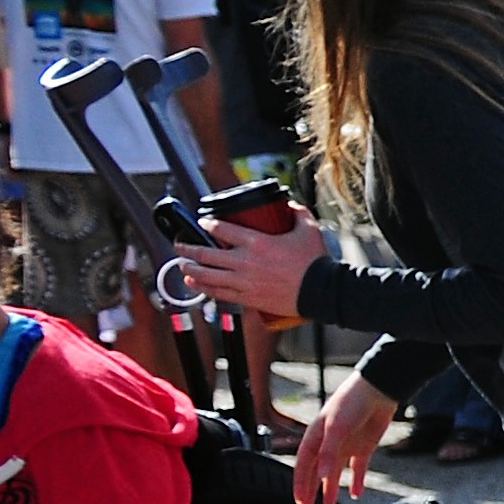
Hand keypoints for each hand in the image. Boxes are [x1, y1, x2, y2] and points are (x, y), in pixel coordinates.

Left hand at [175, 210, 319, 325]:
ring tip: (182, 265)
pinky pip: (218, 293)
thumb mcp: (309, 230)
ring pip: (207, 275)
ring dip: (190, 269)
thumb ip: (297, 214)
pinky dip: (203, 288)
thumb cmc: (315, 263)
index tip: (203, 223)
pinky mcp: (248, 298)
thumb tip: (290, 205)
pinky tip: (194, 284)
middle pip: (206, 254)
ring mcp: (244, 281)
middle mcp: (245, 262)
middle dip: (188, 249)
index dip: (207, 224)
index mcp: (257, 242)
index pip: (221, 229)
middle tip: (181, 245)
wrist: (322, 292)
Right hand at [293, 373, 395, 503]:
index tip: (299, 500)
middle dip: (310, 490)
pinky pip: (357, 469)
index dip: (300, 484)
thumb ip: (328, 454)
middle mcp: (328, 444)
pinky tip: (356, 494)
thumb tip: (321, 477)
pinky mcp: (363, 447)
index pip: (303, 465)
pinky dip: (356, 481)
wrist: (378, 391)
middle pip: (315, 472)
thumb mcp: (336, 428)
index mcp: (315, 437)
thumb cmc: (351, 403)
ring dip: (330, 489)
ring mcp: (345, 446)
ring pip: (334, 473)